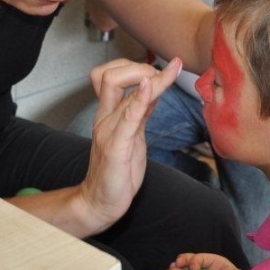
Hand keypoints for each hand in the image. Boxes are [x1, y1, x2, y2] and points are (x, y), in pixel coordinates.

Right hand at [79, 58, 181, 231]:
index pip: (111, 76)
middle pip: (109, 75)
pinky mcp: (116, 147)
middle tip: (164, 73)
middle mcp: (105, 118)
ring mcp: (109, 130)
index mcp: (108, 115)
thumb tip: (153, 90)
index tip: (162, 70)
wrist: (100, 202)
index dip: (135, 67)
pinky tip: (150, 85)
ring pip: (119, 89)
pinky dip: (140, 98)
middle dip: (138, 66)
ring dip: (148, 76)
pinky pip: (127, 116)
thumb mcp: (133, 136)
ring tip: (170, 72)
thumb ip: (140, 113)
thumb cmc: (117, 171)